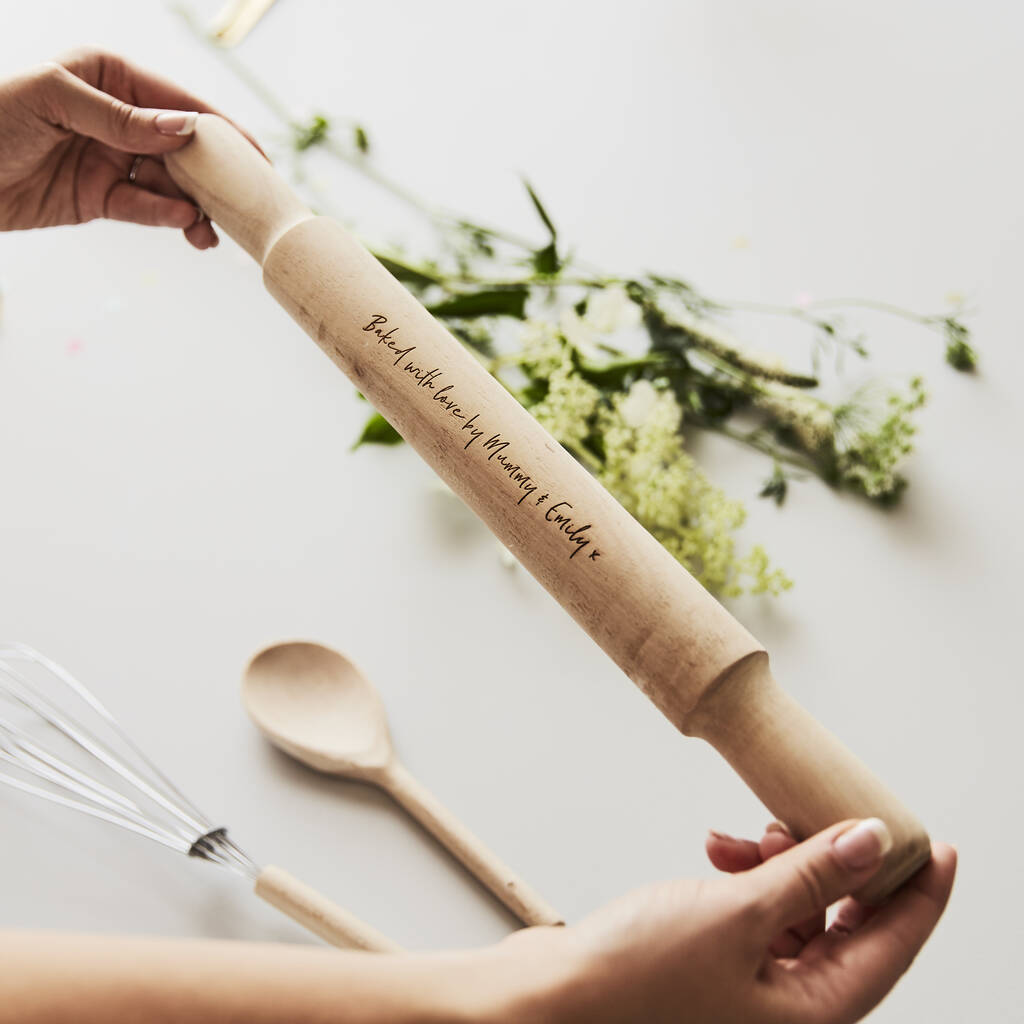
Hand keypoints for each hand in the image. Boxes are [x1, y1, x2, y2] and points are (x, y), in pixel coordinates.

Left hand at [0, 49, 263, 248]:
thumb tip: (184, 128)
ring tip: (212, 230)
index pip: (178, 103)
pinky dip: (166, 217)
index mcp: (110, 77)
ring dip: (196, 207)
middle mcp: (117, 117)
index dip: (221, 130)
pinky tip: (185, 226)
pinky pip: (143, 207)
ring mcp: (111, 159)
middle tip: (246, 202)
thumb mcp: (52, 100)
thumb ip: (120, 117)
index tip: (256, 158)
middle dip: (215, 176)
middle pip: (183, 148)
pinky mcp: (100, 197)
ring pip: (169, 184)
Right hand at [497, 818, 955, 1022]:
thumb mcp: (738, 915)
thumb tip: (871, 843)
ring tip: (744, 836)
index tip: (936, 845)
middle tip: (823, 815)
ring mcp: (752, 987)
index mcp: (812, 1015)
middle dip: (832, 864)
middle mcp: (789, 1007)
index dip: (919, 892)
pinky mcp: (718, 963)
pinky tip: (717, 853)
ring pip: (797, 911)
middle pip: (845, 924)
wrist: (554, 998)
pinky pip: (756, 912)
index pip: (892, 945)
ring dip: (777, 862)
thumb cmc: (634, 981)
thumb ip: (810, 875)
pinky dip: (744, 876)